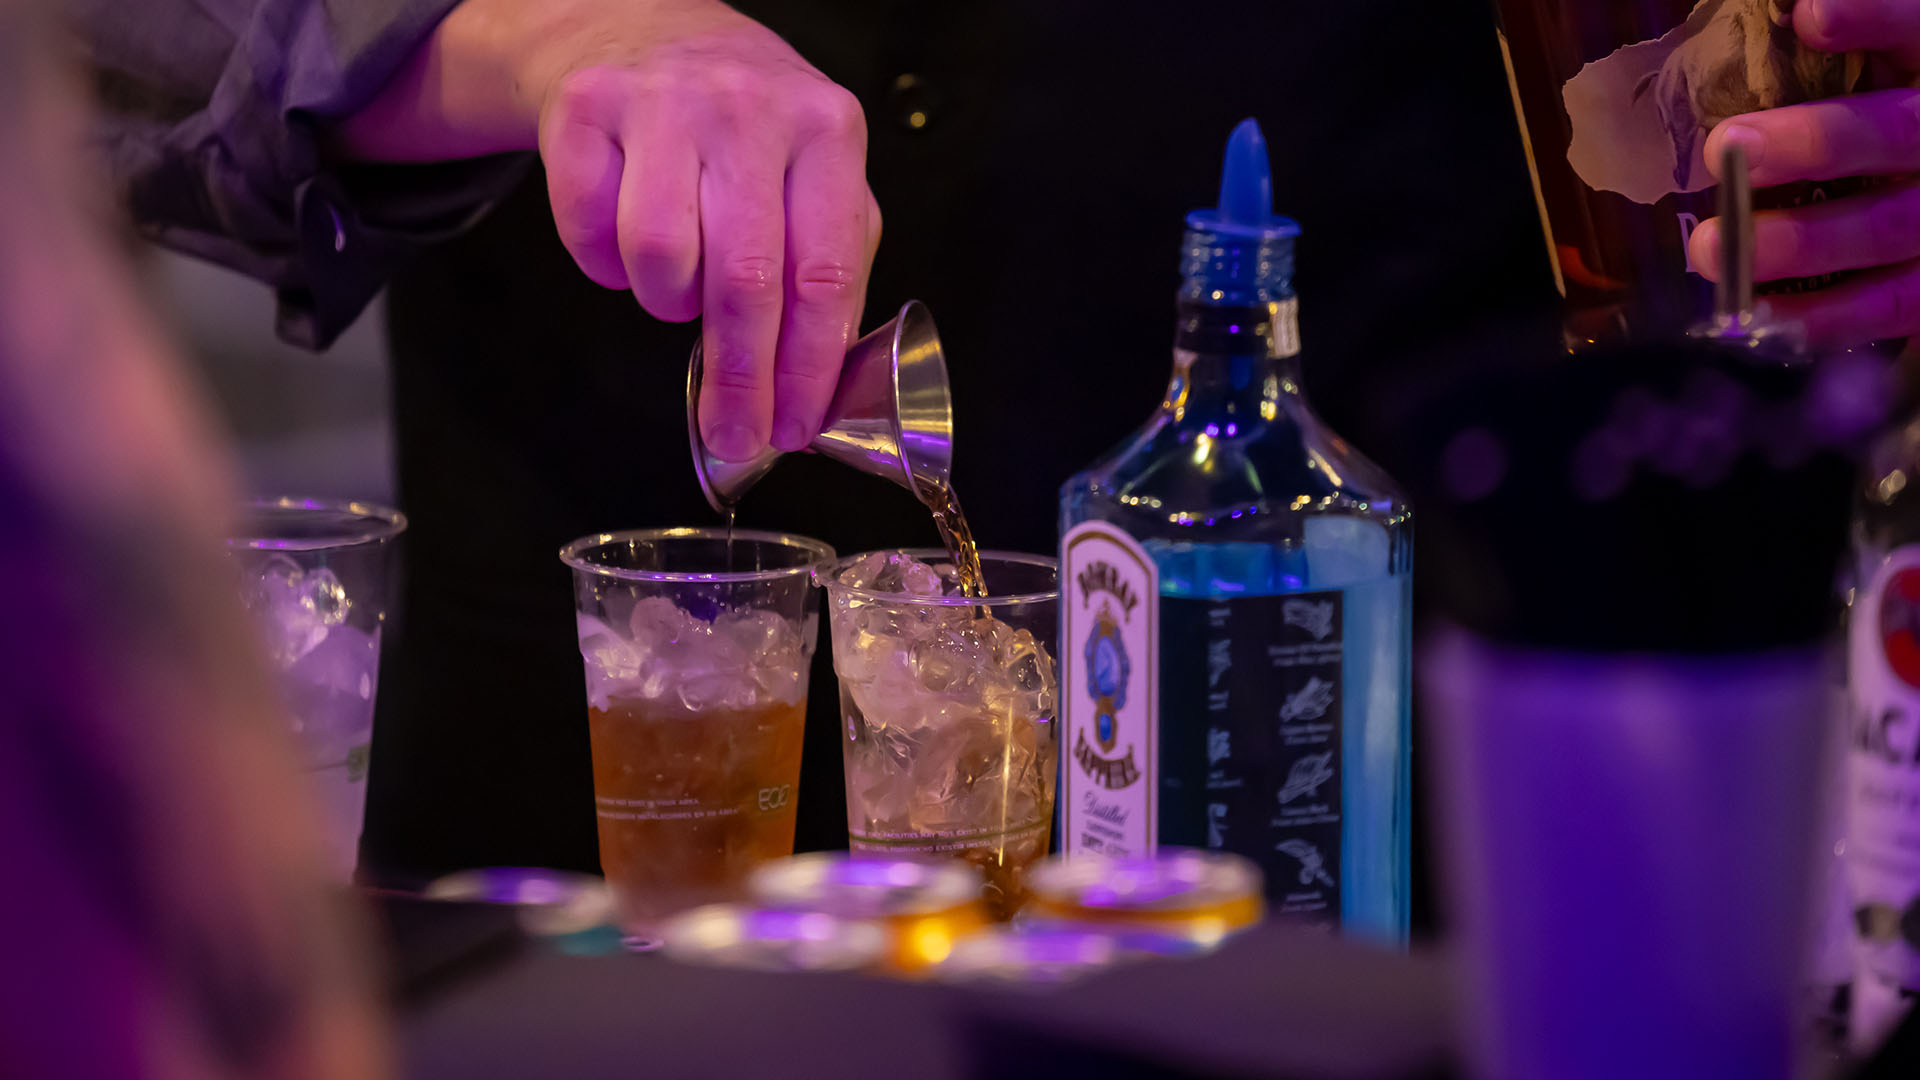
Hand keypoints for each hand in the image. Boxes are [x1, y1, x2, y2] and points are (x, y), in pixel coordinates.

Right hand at [336, 0, 881, 461]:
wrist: (648, 31)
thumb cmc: (745, 130)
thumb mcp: (816, 178)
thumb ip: (829, 271)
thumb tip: (817, 387)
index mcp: (827, 130)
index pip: (823, 273)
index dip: (805, 367)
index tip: (791, 428)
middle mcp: (748, 108)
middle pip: (745, 280)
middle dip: (739, 378)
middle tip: (732, 434)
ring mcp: (662, 102)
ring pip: (660, 258)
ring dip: (667, 301)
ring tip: (680, 282)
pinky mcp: (583, 108)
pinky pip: (589, 233)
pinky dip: (606, 264)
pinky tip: (628, 239)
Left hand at [1687, 0, 1919, 347]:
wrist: (1918, 191)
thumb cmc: (1872, 124)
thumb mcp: (1871, 80)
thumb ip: (1844, 55)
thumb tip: (1777, 21)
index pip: (1919, 32)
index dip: (1876, 20)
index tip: (1810, 16)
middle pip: (1899, 135)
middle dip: (1816, 143)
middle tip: (1728, 147)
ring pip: (1889, 228)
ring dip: (1800, 241)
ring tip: (1713, 247)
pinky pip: (1889, 305)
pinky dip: (1822, 314)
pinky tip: (1758, 310)